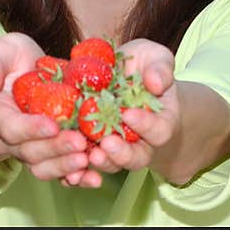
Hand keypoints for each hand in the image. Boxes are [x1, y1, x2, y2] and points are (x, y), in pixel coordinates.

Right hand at [0, 32, 89, 181]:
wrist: (21, 76)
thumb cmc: (11, 60)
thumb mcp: (1, 51)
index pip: (10, 127)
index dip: (30, 129)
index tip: (52, 126)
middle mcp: (8, 138)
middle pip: (29, 151)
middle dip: (55, 149)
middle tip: (80, 143)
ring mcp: (28, 149)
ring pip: (43, 166)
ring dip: (66, 167)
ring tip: (89, 160)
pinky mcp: (48, 153)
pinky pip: (59, 172)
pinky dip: (76, 178)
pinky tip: (95, 177)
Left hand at [62, 38, 178, 186]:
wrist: (120, 76)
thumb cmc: (143, 66)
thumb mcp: (155, 58)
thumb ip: (160, 68)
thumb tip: (155, 84)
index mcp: (161, 120)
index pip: (159, 130)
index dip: (146, 125)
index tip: (128, 114)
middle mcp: (141, 140)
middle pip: (138, 157)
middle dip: (122, 154)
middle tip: (106, 144)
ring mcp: (116, 147)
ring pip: (112, 164)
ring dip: (101, 162)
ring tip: (88, 155)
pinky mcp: (92, 147)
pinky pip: (87, 165)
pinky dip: (78, 171)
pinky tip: (69, 170)